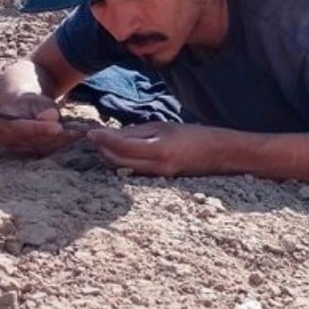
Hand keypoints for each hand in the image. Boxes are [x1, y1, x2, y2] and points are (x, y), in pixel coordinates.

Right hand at [0, 92, 81, 156]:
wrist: (20, 106)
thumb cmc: (29, 99)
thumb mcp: (35, 98)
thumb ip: (42, 108)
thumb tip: (51, 119)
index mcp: (3, 124)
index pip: (23, 129)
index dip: (41, 129)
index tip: (58, 128)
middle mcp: (6, 141)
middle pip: (35, 141)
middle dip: (57, 136)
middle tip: (78, 131)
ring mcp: (16, 151)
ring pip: (43, 148)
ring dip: (62, 141)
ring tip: (79, 132)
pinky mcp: (27, 156)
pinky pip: (46, 152)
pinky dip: (60, 144)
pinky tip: (73, 137)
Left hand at [85, 122, 217, 176]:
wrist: (217, 154)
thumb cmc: (194, 135)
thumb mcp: (165, 127)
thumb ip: (138, 131)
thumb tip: (113, 134)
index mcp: (159, 149)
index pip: (122, 146)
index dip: (104, 139)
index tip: (91, 131)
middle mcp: (156, 166)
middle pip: (118, 161)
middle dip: (102, 149)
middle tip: (93, 136)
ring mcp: (156, 176)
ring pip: (122, 169)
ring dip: (109, 157)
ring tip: (102, 143)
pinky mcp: (158, 180)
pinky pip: (132, 172)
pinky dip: (121, 163)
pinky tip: (118, 153)